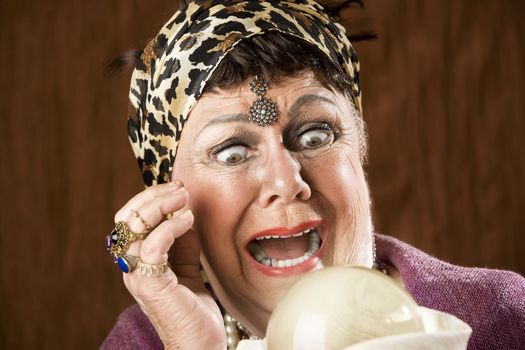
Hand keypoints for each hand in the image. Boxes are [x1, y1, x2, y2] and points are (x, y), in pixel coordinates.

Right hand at [114, 181, 225, 348]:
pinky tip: (188, 221)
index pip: (129, 220)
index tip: (176, 188)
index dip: (149, 199)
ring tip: (184, 200)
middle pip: (126, 219)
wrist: (199, 344)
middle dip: (152, 196)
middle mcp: (130, 266)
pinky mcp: (151, 284)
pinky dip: (171, 227)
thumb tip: (184, 214)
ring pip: (135, 228)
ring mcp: (137, 275)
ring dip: (161, 206)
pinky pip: (153, 245)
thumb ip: (182, 242)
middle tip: (179, 189)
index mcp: (136, 260)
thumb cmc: (193, 308)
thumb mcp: (187, 266)